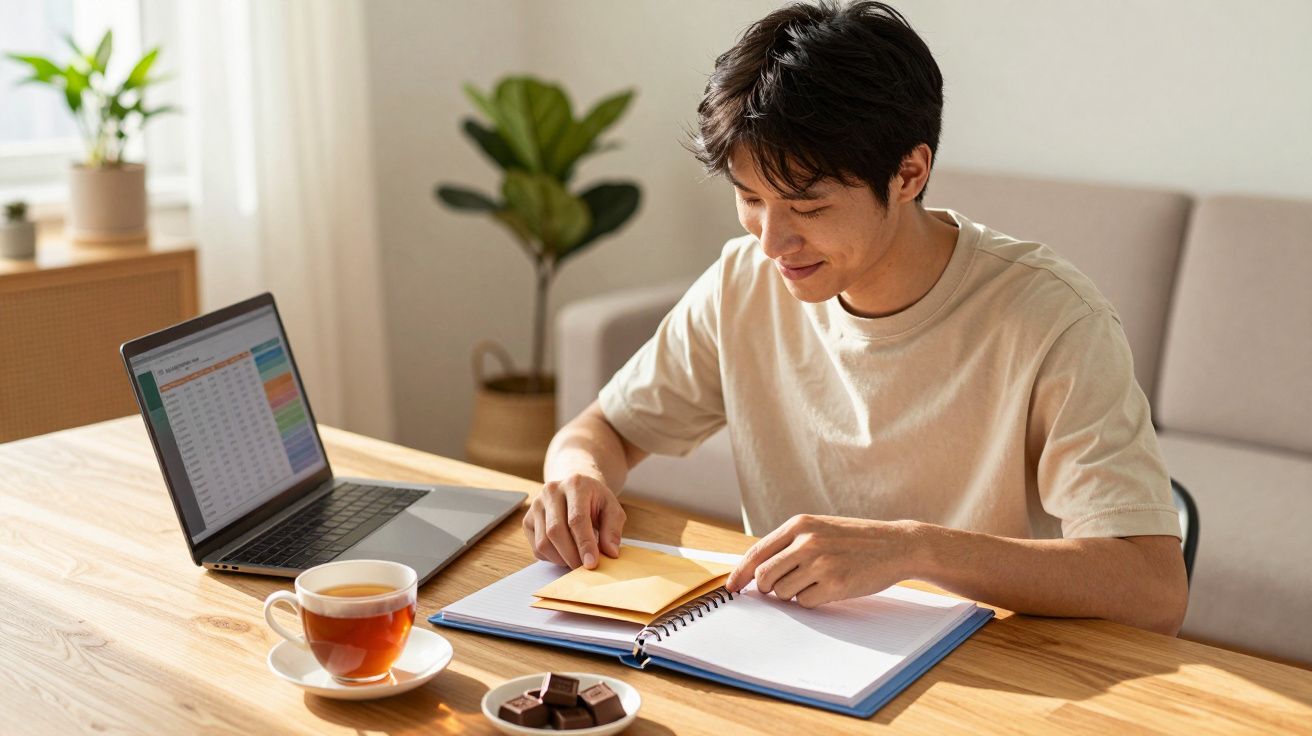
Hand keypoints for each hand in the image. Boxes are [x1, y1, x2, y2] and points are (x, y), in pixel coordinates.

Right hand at [522, 472, 626, 568]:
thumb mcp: (612, 509)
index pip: (577, 519)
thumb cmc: (595, 500)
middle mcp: (551, 491)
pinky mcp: (527, 520)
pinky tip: (565, 554)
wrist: (576, 489)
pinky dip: (552, 558)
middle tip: (584, 568)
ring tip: (577, 561)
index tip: (592, 563)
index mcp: (575, 485)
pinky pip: (536, 547)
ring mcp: (536, 505)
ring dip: (561, 559)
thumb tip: (610, 553)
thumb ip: (613, 529)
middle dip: (571, 555)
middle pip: (556, 531)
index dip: (585, 544)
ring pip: (543, 542)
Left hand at [725, 514, 925, 607]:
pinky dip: (811, 600)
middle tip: (783, 587)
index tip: (731, 587)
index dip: (740, 573)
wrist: (897, 544)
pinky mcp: (835, 584)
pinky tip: (830, 587)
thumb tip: (753, 571)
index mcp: (799, 524)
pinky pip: (804, 603)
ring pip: (782, 592)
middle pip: (763, 576)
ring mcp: (821, 563)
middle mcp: (806, 541)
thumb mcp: (819, 529)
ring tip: (815, 582)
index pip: (756, 553)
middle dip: (767, 587)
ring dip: (792, 594)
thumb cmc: (855, 539)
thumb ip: (788, 544)